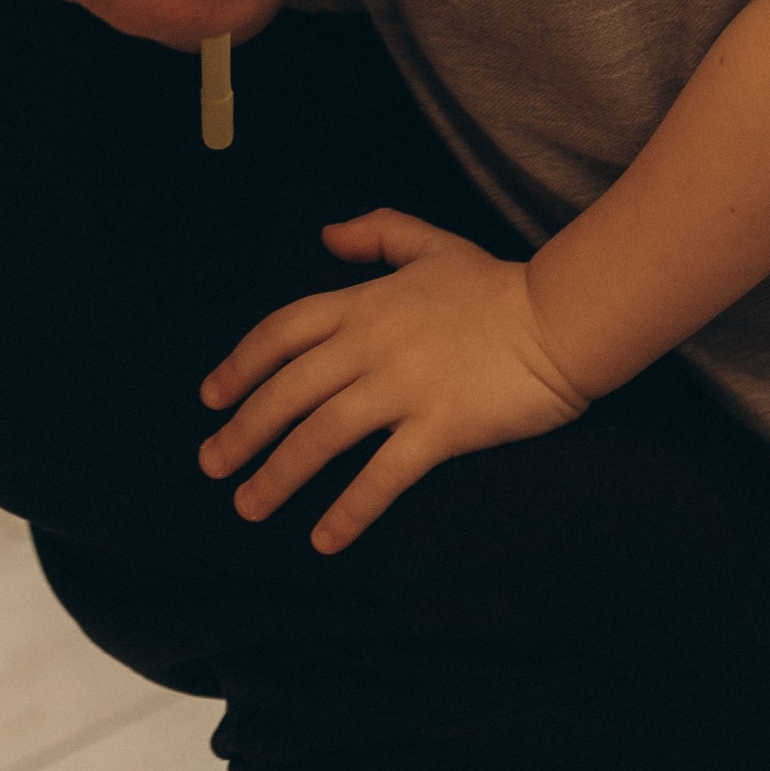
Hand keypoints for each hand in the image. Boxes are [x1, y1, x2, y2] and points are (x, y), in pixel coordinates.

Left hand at [198, 208, 589, 552]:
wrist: (559, 317)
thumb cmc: (495, 284)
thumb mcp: (430, 243)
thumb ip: (376, 232)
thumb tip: (326, 235)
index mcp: (364, 303)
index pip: (283, 332)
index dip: (241, 364)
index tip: (211, 397)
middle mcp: (372, 345)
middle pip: (289, 390)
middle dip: (243, 429)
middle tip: (210, 464)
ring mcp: (404, 387)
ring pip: (322, 434)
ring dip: (279, 473)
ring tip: (248, 504)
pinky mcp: (439, 428)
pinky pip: (382, 475)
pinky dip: (349, 509)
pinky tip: (323, 538)